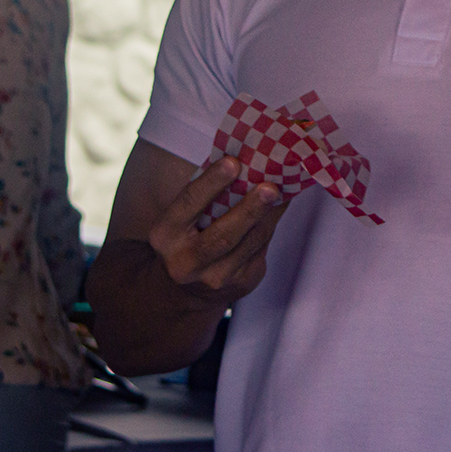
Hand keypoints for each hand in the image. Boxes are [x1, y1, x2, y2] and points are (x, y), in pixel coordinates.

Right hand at [147, 157, 288, 308]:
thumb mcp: (180, 218)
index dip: (212, 182)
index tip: (233, 162)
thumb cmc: (185, 238)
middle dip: (250, 209)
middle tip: (271, 187)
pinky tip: (278, 209)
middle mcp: (187, 262)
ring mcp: (216, 278)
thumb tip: (241, 160)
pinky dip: (271, 226)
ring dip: (270, 214)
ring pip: (251, 242)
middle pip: (224, 234)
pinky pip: (261, 250)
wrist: (182, 291)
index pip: (189, 204)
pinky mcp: (241, 284)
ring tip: (284, 191)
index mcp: (166, 236)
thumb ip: (204, 196)